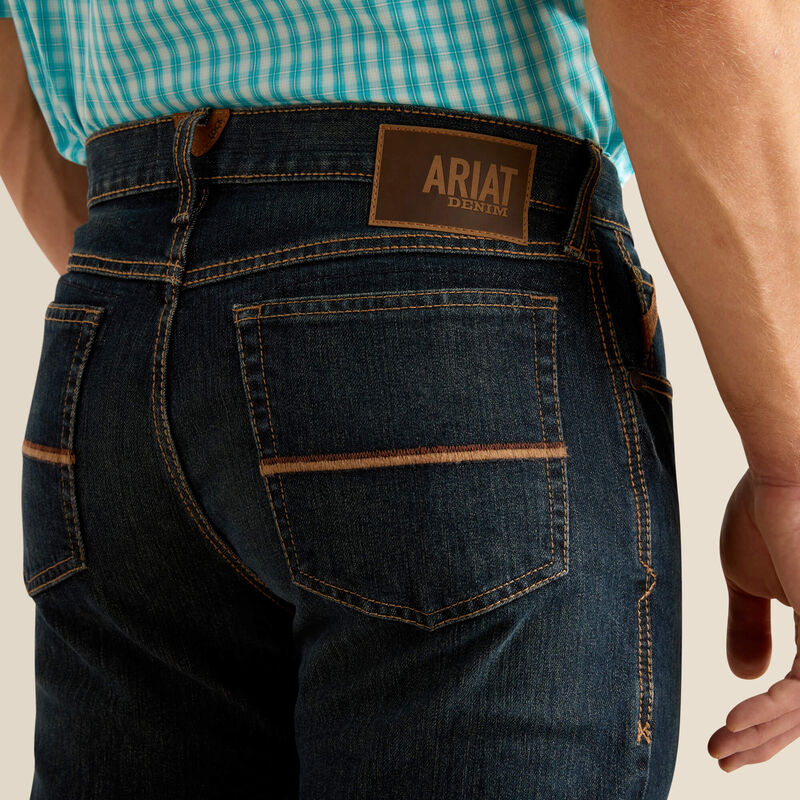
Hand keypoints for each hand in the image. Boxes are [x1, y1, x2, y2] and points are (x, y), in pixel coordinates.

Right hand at [707, 469, 799, 770]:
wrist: (786, 471)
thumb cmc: (768, 512)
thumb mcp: (748, 581)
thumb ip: (749, 627)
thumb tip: (741, 674)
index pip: (797, 695)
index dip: (763, 722)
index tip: (723, 737)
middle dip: (761, 741)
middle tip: (721, 756)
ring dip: (760, 733)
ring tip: (721, 748)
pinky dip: (767, 709)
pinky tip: (736, 720)